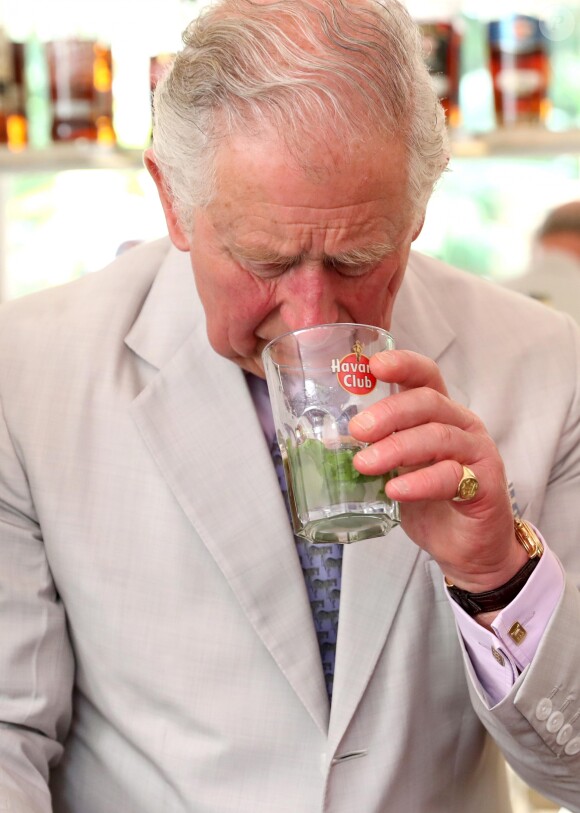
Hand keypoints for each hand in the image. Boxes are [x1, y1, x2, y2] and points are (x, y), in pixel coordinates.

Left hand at [349, 350, 526, 593]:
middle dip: (389, 412)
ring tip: (365, 464)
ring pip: (438, 437)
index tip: (374, 366)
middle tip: (357, 430)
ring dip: (397, 448)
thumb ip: (375, 450)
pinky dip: (420, 482)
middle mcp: (462, 426)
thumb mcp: (397, 469)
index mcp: (440, 414)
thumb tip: (330, 441)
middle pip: (428, 402)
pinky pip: (452, 477)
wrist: (468, 547)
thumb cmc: (432, 502)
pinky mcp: (486, 486)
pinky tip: (395, 489)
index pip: (425, 376)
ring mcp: (477, 453)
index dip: (403, 365)